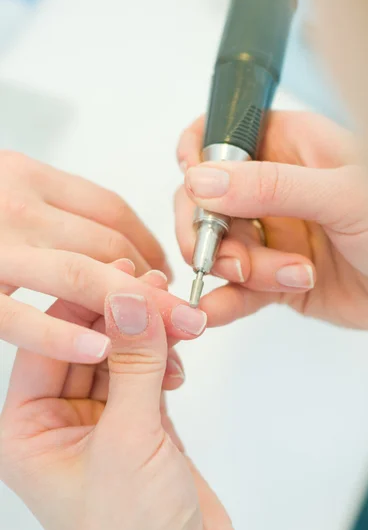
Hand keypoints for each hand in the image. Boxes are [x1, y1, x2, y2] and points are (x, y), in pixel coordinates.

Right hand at [0, 151, 173, 359]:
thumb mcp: (6, 192)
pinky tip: (98, 351)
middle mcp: (16, 205)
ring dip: (130, 309)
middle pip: (108, 245)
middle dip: (156, 285)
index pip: (112, 211)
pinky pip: (22, 317)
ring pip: (80, 275)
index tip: (168, 275)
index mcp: (28, 177)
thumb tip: (111, 246)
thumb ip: (52, 211)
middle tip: (187, 315)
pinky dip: (62, 337)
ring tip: (165, 337)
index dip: (151, 246)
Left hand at [0, 283, 243, 529]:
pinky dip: (164, 359)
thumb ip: (133, 365)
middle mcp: (59, 423)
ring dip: (149, 336)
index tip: (122, 276)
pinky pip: (146, 374)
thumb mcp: (129, 442)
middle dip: (125, 318)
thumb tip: (130, 299)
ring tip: (180, 321)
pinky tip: (178, 357)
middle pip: (88, 344)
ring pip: (121, 356)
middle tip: (160, 292)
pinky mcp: (141, 426)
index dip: (85, 305)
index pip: (51, 344)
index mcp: (28, 430)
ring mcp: (103, 422)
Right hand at [175, 111, 367, 334]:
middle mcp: (273, 189)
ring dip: (238, 269)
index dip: (197, 155)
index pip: (221, 135)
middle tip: (234, 255)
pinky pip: (235, 287)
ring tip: (288, 277)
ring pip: (218, 248)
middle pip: (205, 200)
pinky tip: (217, 310)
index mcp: (291, 146)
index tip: (194, 185)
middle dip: (210, 231)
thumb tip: (201, 181)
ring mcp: (271, 235)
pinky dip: (223, 300)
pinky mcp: (272, 277)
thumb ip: (272, 186)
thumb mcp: (344, 196)